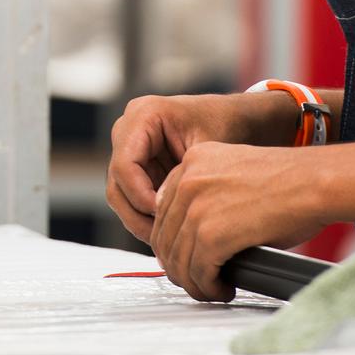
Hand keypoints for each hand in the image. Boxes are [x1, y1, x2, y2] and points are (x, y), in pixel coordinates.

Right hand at [106, 92, 298, 242]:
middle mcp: (129, 130)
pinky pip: (132, 199)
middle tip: (163, 237)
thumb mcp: (209, 150)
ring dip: (140, 221)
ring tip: (167, 239)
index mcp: (143, 115)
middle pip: (116, 184)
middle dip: (138, 215)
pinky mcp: (137, 168)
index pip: (124, 165)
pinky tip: (169, 231)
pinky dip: (147, 218)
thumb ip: (186, 180)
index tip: (165, 214)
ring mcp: (130, 149)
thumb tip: (167, 217)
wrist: (238, 120)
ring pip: (120, 197)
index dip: (141, 196)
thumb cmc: (227, 125)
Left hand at [151, 141, 328, 302]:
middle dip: (179, 265)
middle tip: (197, 279)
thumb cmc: (291, 180)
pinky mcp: (211, 235)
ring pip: (178, 259)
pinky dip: (208, 288)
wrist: (314, 182)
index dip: (173, 239)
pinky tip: (223, 289)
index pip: (164, 209)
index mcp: (193, 160)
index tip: (185, 255)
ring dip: (193, 282)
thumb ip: (209, 192)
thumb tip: (194, 231)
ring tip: (211, 289)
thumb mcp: (235, 172)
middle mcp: (188, 180)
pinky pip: (198, 272)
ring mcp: (196, 207)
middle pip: (165, 236)